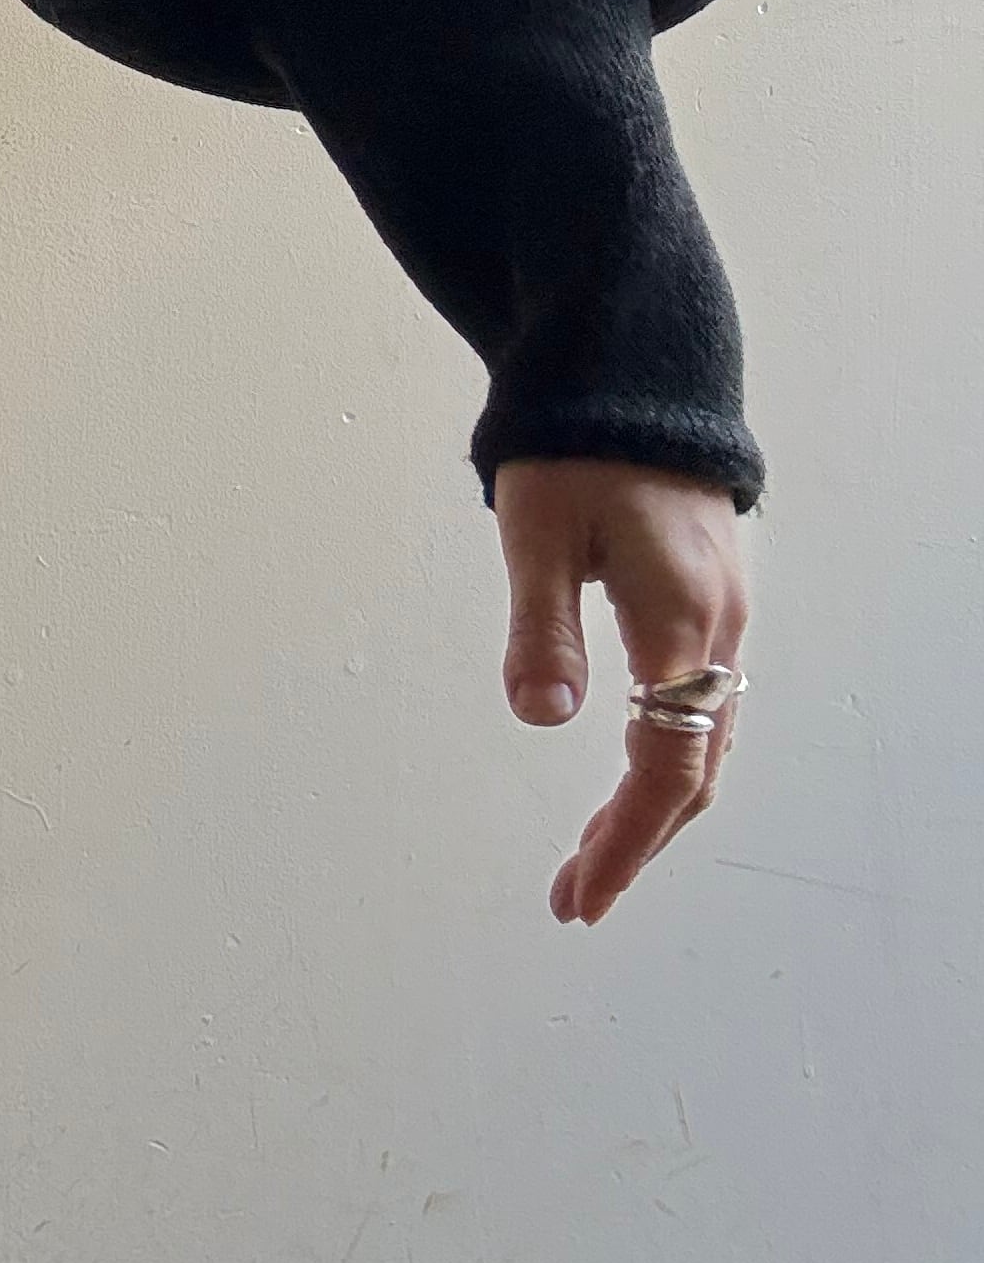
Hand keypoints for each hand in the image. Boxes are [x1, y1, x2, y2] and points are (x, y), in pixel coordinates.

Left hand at [492, 457, 747, 925]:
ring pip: (704, 739)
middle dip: (637, 840)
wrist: (635, 368)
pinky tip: (631, 767)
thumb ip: (542, 627)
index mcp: (680, 622)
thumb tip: (542, 718)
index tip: (580, 895)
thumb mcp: (538, 530)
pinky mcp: (712, 594)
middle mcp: (717, 629)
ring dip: (655, 804)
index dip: (625, 840)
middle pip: (693, 770)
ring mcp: (724, 613)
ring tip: (595, 851)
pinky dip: (671, 754)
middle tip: (577, 894)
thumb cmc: (579, 442)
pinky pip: (705, 701)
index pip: (664, 767)